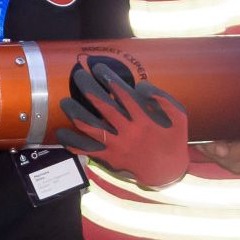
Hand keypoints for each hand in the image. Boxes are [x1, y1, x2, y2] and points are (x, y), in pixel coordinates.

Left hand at [49, 54, 191, 189]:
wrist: (166, 170)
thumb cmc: (173, 138)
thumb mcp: (179, 115)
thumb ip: (162, 97)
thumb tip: (140, 85)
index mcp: (145, 119)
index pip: (123, 94)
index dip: (109, 79)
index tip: (99, 68)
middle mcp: (128, 131)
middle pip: (103, 107)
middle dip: (89, 88)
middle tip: (78, 75)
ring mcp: (117, 145)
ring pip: (91, 127)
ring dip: (75, 113)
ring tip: (64, 102)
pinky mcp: (110, 157)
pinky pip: (88, 150)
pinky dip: (73, 142)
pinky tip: (61, 132)